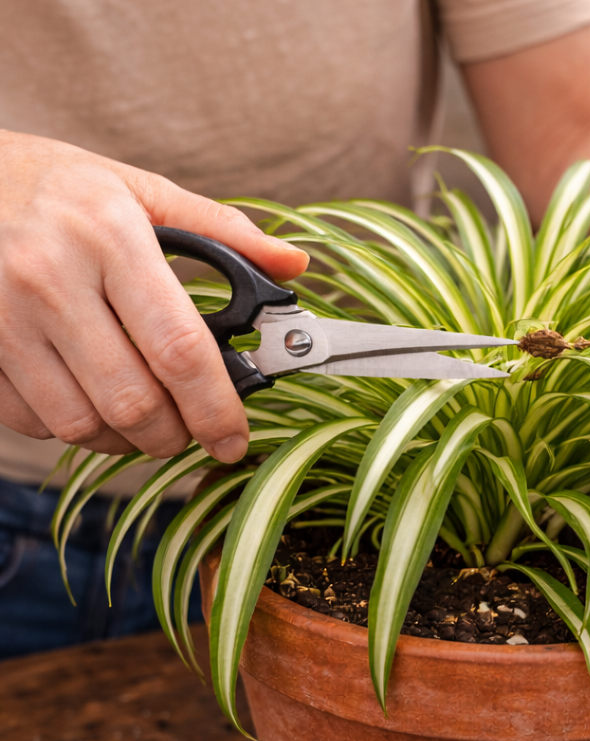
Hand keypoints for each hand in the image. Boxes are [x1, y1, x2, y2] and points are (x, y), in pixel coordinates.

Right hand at [0, 131, 307, 461]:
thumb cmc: (56, 187)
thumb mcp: (138, 190)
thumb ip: (223, 230)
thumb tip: (295, 265)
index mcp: (107, 235)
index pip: (179, 348)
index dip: (216, 408)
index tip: (234, 439)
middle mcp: (49, 277)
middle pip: (133, 402)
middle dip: (174, 435)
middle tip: (189, 431)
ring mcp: (1, 316)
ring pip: (81, 424)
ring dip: (125, 440)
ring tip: (144, 419)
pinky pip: (32, 421)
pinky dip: (72, 427)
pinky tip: (88, 399)